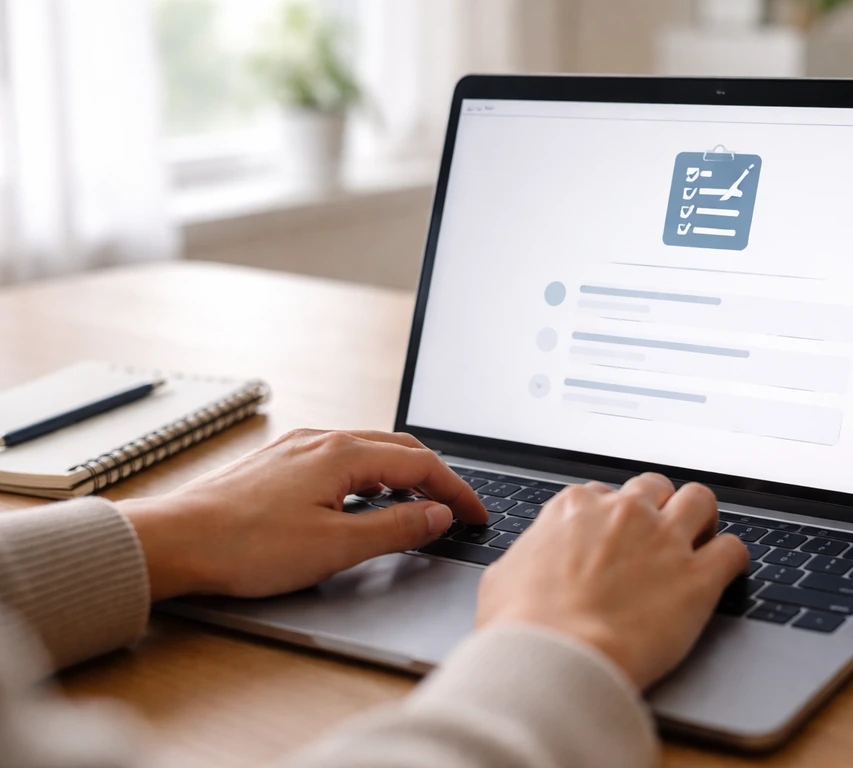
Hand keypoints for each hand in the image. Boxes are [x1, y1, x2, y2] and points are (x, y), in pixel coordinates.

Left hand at [118, 429, 487, 600]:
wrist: (174, 541)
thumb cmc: (246, 545)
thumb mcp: (336, 546)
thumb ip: (396, 529)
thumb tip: (438, 515)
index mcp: (342, 453)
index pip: (420, 464)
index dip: (455, 490)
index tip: (475, 514)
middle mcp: (322, 439)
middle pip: (397, 448)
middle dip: (434, 475)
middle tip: (455, 506)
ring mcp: (296, 448)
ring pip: (367, 450)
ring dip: (400, 473)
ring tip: (417, 501)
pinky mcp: (277, 463)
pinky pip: (339, 458)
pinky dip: (368, 475)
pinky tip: (361, 498)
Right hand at [476, 474, 746, 689]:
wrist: (554, 659)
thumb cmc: (522, 625)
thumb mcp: (503, 576)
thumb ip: (529, 556)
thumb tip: (529, 562)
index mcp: (575, 508)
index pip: (604, 494)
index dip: (611, 518)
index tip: (614, 538)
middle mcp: (624, 513)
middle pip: (654, 488)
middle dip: (658, 508)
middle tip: (657, 537)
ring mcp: (663, 541)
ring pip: (701, 500)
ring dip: (702, 518)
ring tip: (701, 538)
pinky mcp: (697, 578)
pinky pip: (733, 550)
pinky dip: (732, 559)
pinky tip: (725, 573)